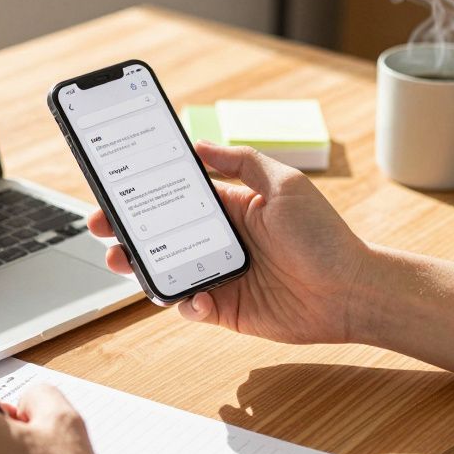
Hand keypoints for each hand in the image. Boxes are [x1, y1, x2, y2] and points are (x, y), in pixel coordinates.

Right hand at [89, 142, 369, 344]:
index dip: (144, 194)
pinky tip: (195, 297)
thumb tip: (200, 144)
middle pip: (161, 235)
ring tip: (123, 261)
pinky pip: (191, 306)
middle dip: (126, 231)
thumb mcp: (285, 184)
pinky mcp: (227, 309)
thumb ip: (241, 162)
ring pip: (167, 270)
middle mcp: (220, 241)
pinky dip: (184, 302)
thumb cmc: (325, 235)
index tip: (115, 190)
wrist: (352, 291)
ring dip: (141, 267)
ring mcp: (221, 276)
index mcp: (231, 208)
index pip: (177, 198)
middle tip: (101, 228)